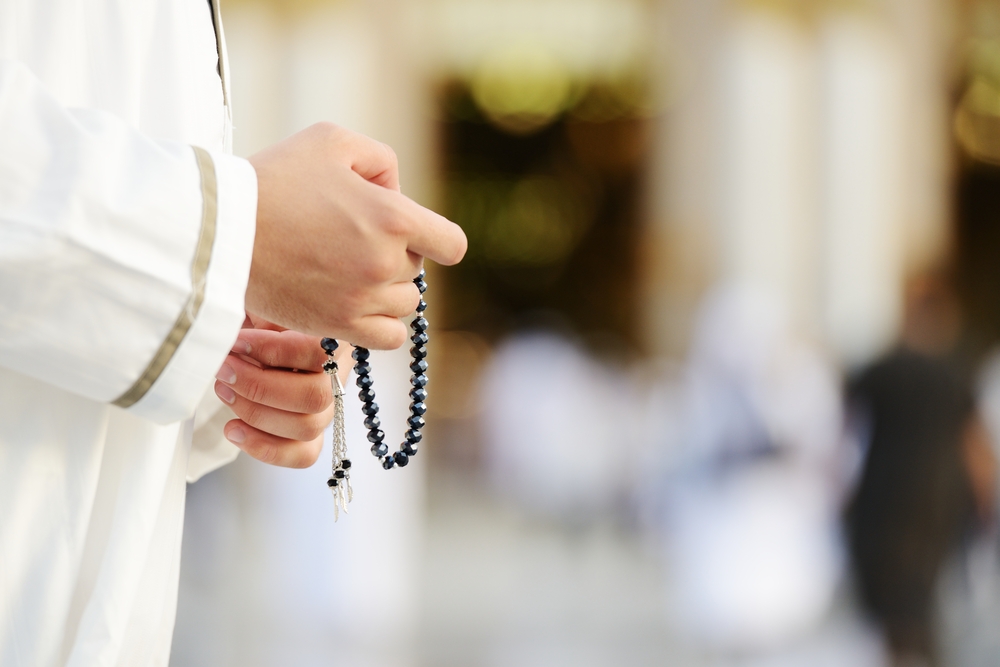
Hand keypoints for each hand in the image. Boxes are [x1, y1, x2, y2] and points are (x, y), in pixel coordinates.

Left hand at [214, 317, 341, 467]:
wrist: (262, 323)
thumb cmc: (265, 309)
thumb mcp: (265, 296)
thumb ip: (261, 307)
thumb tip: (233, 328)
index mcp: (333, 336)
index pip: (314, 353)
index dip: (270, 351)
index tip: (235, 341)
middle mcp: (338, 373)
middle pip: (315, 397)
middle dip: (259, 387)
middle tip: (224, 370)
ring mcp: (327, 406)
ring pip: (307, 427)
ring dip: (256, 413)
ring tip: (223, 391)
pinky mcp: (311, 432)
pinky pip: (303, 454)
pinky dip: (265, 448)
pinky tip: (234, 429)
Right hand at [245, 122, 466, 348]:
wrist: (221, 230)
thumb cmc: (274, 179)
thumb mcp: (332, 140)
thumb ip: (380, 161)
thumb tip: (398, 193)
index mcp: (392, 217)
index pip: (451, 244)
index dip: (435, 236)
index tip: (408, 230)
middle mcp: (385, 262)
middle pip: (417, 268)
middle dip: (395, 252)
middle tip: (350, 238)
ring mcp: (363, 299)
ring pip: (404, 303)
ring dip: (387, 288)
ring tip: (348, 270)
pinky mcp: (338, 326)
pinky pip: (388, 338)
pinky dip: (380, 324)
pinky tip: (356, 304)